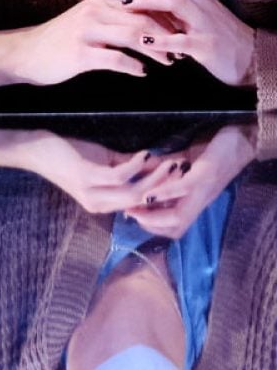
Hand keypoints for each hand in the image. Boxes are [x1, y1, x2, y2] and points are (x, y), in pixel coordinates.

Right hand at [0, 0, 176, 93]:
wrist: (24, 53)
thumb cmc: (58, 41)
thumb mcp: (87, 21)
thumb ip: (113, 18)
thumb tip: (146, 23)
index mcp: (100, 1)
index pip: (143, 4)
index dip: (166, 18)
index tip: (182, 31)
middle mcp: (95, 11)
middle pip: (143, 19)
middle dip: (167, 35)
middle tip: (182, 49)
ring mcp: (87, 32)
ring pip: (134, 36)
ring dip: (156, 51)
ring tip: (169, 62)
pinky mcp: (81, 53)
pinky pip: (116, 59)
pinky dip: (133, 66)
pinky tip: (141, 73)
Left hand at [0, 130, 188, 214]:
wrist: (35, 148)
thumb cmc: (69, 153)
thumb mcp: (104, 162)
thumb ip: (129, 166)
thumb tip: (159, 164)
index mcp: (104, 203)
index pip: (141, 205)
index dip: (164, 195)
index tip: (186, 180)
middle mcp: (99, 204)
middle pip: (142, 203)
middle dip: (167, 190)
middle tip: (188, 173)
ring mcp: (92, 193)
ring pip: (133, 193)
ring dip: (157, 179)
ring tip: (175, 164)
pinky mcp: (86, 178)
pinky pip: (119, 176)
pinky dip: (136, 166)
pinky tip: (147, 154)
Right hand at [123, 124, 255, 237]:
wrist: (241, 140)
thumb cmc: (211, 153)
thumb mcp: (183, 167)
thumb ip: (165, 174)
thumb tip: (139, 176)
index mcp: (195, 201)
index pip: (174, 227)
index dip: (151, 226)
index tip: (131, 213)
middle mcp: (199, 201)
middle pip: (176, 229)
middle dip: (149, 225)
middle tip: (129, 212)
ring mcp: (203, 190)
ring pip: (179, 217)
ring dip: (153, 216)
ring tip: (134, 207)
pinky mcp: (206, 175)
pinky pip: (183, 190)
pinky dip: (163, 194)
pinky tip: (147, 193)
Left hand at [124, 0, 255, 86]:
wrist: (248, 57)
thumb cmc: (215, 36)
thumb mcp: (195, 16)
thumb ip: (173, 8)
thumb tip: (141, 2)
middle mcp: (200, 4)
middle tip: (123, 1)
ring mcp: (203, 23)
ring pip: (176, 2)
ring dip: (149, 3)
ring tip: (129, 10)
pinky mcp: (205, 45)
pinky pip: (181, 39)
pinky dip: (161, 39)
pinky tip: (144, 41)